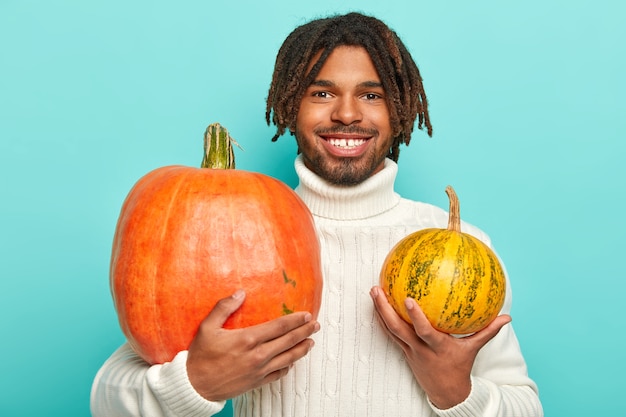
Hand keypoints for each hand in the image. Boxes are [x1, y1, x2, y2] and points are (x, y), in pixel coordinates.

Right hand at [187, 290, 319, 400]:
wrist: (194, 386)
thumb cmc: (200, 357)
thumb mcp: (207, 327)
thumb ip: (224, 307)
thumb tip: (240, 293)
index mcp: (247, 339)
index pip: (279, 326)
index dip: (295, 320)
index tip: (306, 314)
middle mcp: (257, 356)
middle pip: (288, 341)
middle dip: (304, 332)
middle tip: (315, 325)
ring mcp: (259, 371)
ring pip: (288, 358)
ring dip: (302, 349)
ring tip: (311, 342)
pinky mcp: (256, 382)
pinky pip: (279, 374)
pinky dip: (288, 366)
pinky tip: (292, 361)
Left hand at [370, 286, 510, 408]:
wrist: (447, 393)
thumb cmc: (460, 367)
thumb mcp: (474, 349)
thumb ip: (488, 331)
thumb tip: (506, 317)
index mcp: (437, 347)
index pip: (424, 331)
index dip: (415, 316)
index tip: (407, 299)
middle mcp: (420, 348)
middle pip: (398, 329)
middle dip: (385, 309)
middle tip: (377, 289)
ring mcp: (409, 350)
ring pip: (390, 330)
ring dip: (379, 311)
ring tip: (374, 291)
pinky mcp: (404, 351)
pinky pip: (390, 334)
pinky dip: (383, 319)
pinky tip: (378, 305)